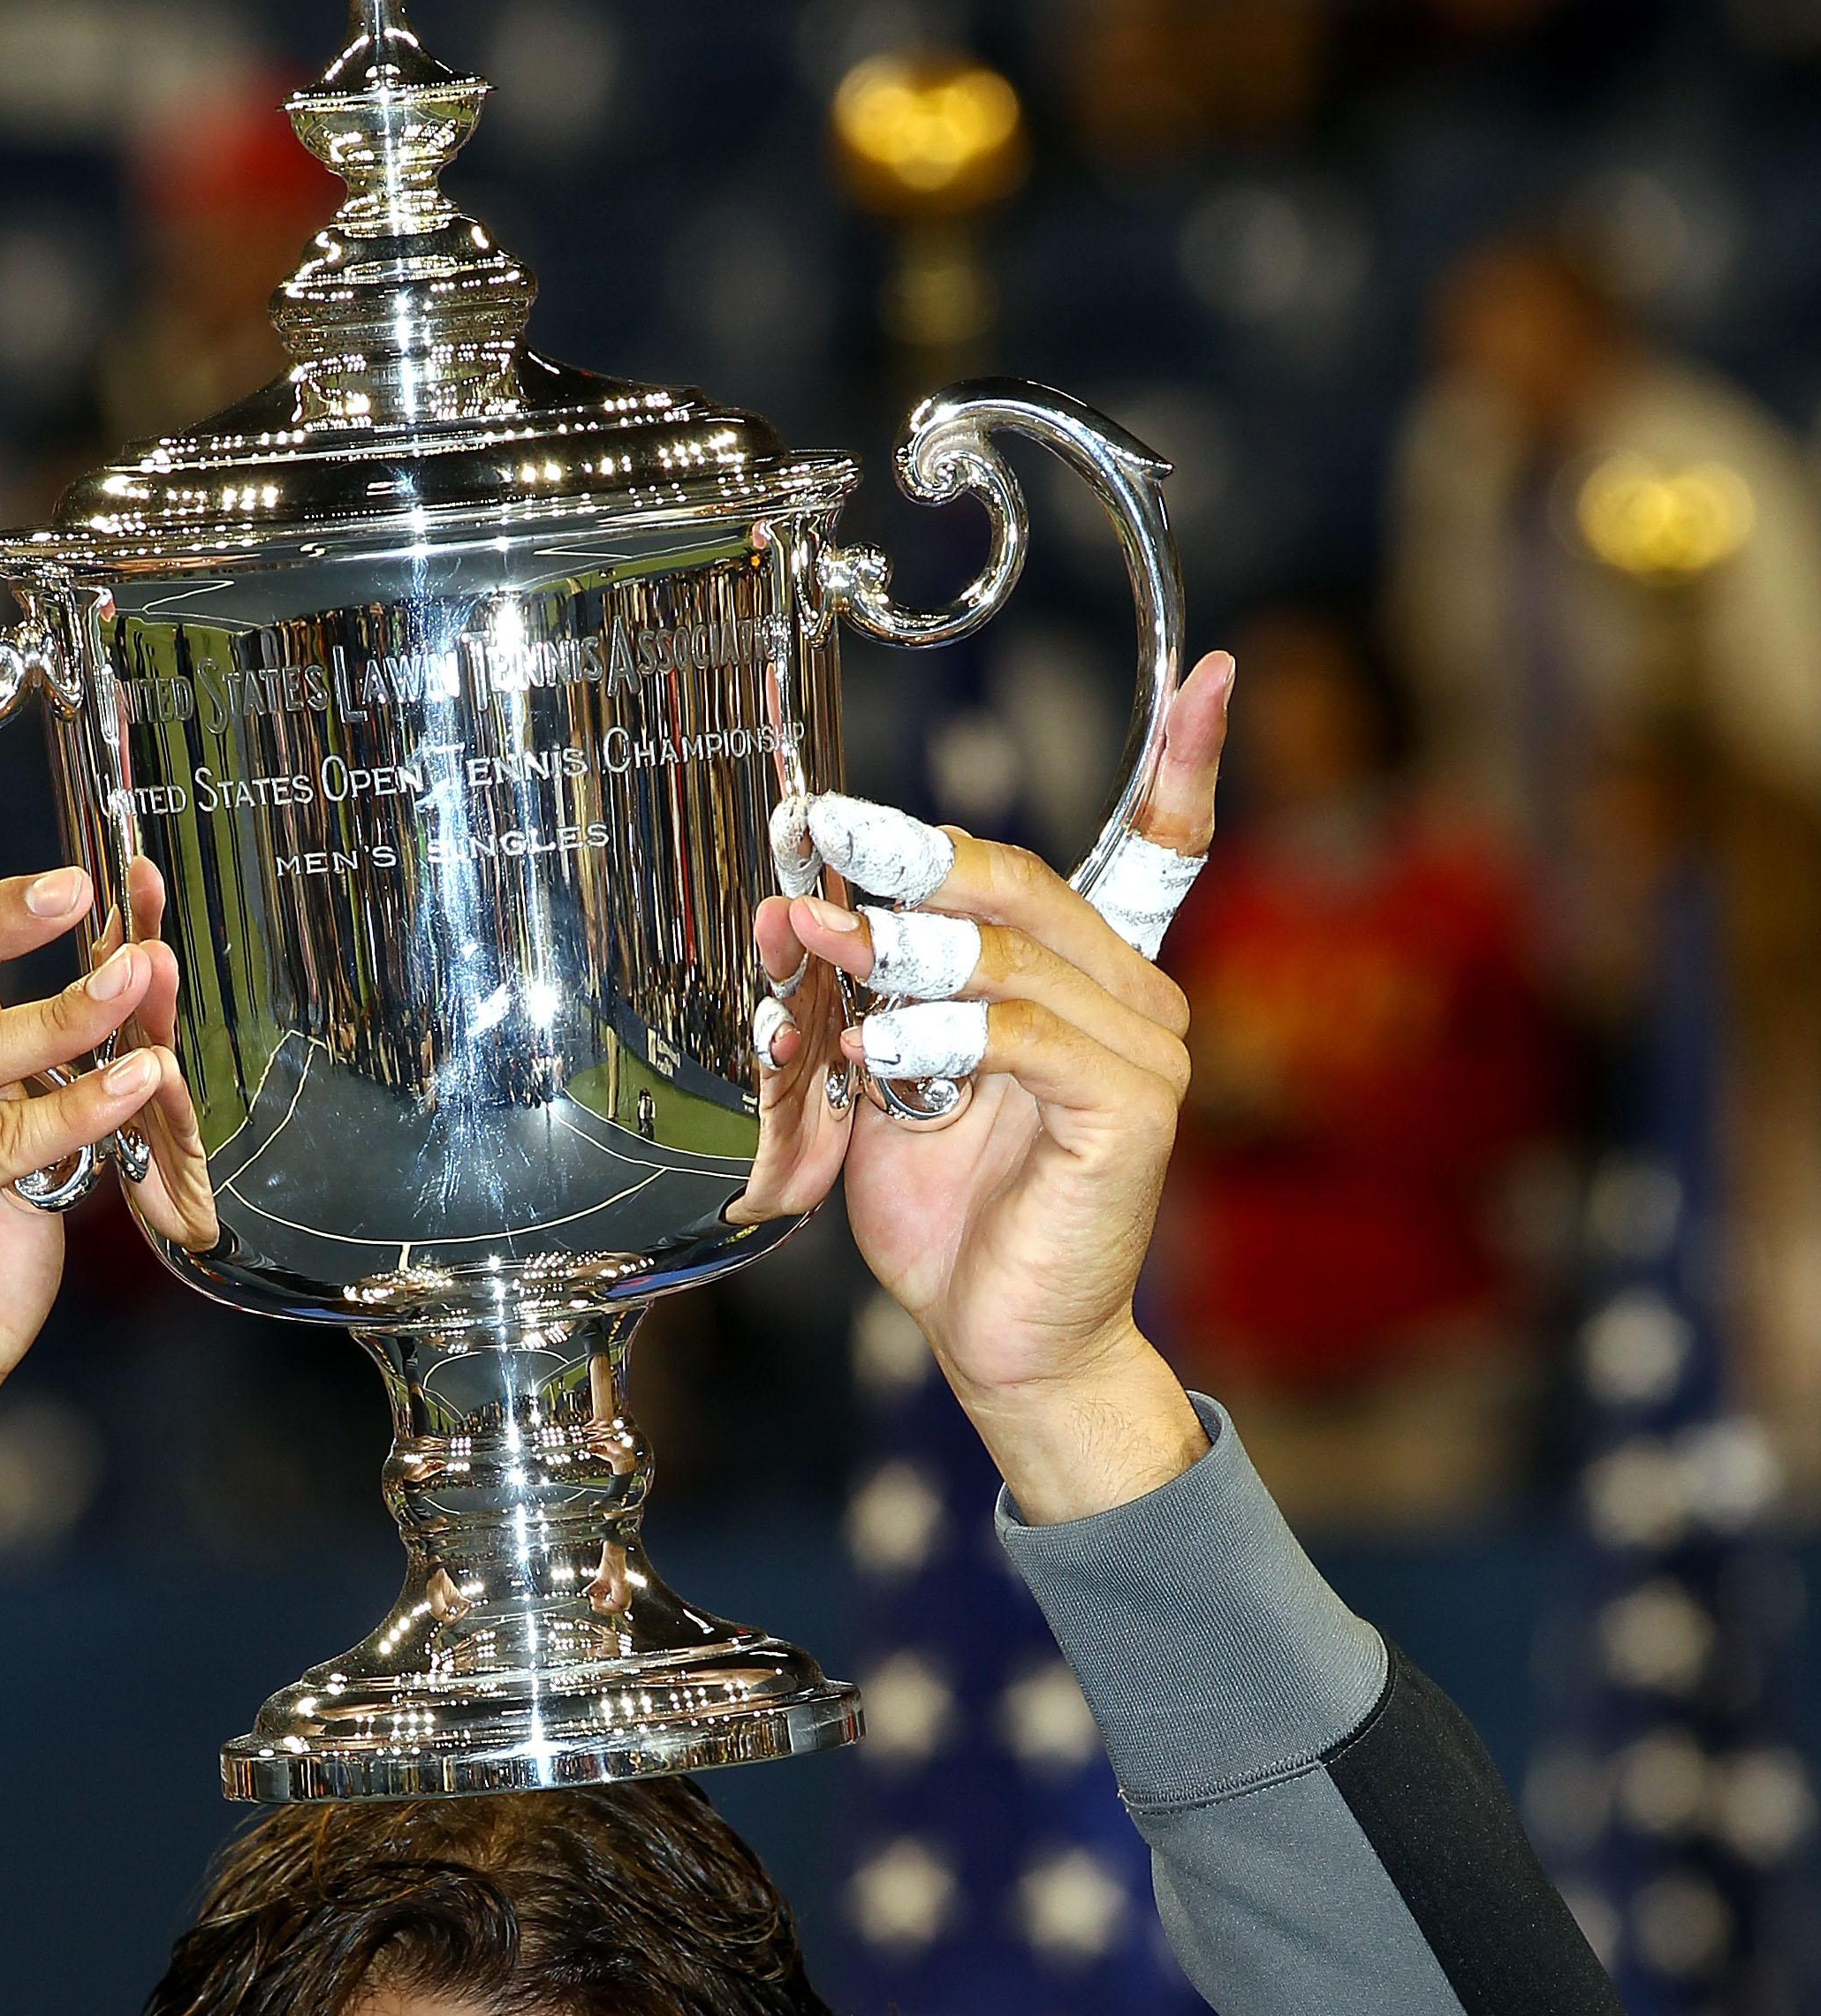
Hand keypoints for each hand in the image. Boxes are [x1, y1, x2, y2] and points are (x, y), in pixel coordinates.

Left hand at [745, 654, 1232, 1519]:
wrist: (1001, 1340)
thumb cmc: (950, 1216)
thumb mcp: (889, 1080)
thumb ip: (862, 995)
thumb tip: (795, 906)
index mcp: (1092, 979)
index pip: (1159, 852)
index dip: (1189, 765)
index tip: (1220, 674)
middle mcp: (1136, 999)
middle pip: (1028, 885)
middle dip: (913, 855)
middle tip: (825, 833)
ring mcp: (1145, 1051)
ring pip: (1013, 955)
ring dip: (898, 947)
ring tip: (818, 946)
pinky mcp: (1129, 1110)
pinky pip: (1025, 1035)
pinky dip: (939, 1033)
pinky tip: (879, 1052)